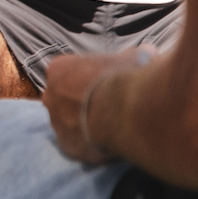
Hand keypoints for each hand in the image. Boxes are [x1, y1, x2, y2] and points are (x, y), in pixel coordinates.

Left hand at [42, 50, 140, 164]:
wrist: (126, 110)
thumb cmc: (126, 79)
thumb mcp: (132, 59)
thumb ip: (133, 56)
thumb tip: (147, 52)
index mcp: (59, 70)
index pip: (68, 74)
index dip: (89, 80)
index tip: (107, 86)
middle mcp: (50, 95)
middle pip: (64, 100)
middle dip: (83, 104)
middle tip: (109, 109)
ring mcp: (56, 122)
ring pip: (69, 124)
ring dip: (85, 125)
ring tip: (112, 128)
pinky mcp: (67, 146)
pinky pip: (78, 146)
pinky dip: (90, 146)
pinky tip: (109, 145)